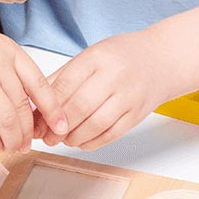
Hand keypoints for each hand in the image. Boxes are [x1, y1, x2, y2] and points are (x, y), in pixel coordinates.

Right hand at [0, 15, 67, 153]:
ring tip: (13, 147)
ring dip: (13, 140)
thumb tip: (27, 106)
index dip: (53, 110)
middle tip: (29, 143)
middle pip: (23, 108)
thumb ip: (9, 71)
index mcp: (10, 51)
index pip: (40, 85)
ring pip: (7, 121)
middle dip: (28, 132)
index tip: (61, 126)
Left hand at [37, 30, 176, 151]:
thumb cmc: (122, 57)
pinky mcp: (137, 114)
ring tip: (62, 139)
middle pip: (79, 107)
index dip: (47, 107)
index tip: (35, 120)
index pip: (65, 85)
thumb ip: (63, 78)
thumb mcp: (91, 56)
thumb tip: (36, 103)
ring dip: (74, 137)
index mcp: (97, 58)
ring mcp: (128, 96)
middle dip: (57, 126)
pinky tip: (81, 141)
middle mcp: (114, 76)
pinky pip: (111, 134)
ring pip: (95, 124)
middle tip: (46, 136)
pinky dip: (92, 142)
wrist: (162, 60)